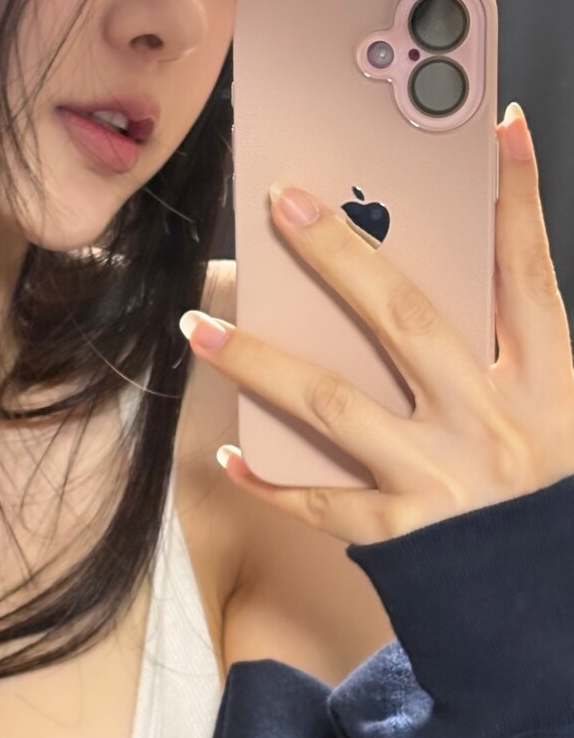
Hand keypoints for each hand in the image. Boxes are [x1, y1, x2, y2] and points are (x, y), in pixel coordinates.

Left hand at [179, 104, 573, 545]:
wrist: (542, 614)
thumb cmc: (542, 505)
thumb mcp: (555, 419)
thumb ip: (503, 351)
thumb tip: (444, 270)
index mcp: (546, 387)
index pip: (529, 274)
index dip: (516, 196)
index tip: (497, 123)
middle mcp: (493, 424)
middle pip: (405, 319)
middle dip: (340, 253)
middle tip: (283, 201)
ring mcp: (444, 479)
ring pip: (333, 405)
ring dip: (259, 361)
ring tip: (200, 327)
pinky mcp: (404, 534)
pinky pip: (321, 501)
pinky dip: (273, 480)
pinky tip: (229, 457)